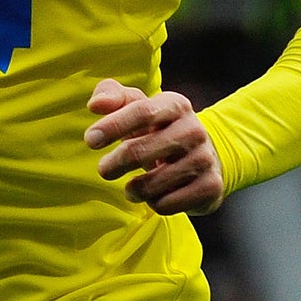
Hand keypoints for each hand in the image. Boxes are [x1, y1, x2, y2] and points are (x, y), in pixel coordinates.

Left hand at [83, 78, 224, 215]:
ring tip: (134, 186)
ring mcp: (204, 160)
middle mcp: (194, 130)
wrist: (204, 157)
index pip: (142, 112)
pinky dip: (153, 203)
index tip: (90, 140)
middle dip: (113, 164)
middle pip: (139, 151)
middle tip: (104, 170)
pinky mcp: (211, 188)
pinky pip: (166, 204)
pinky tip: (157, 194)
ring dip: (133, 189)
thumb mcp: (138, 106)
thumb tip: (96, 105)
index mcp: (176, 105)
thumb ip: (112, 96)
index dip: (112, 126)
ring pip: (150, 185)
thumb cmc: (158, 129)